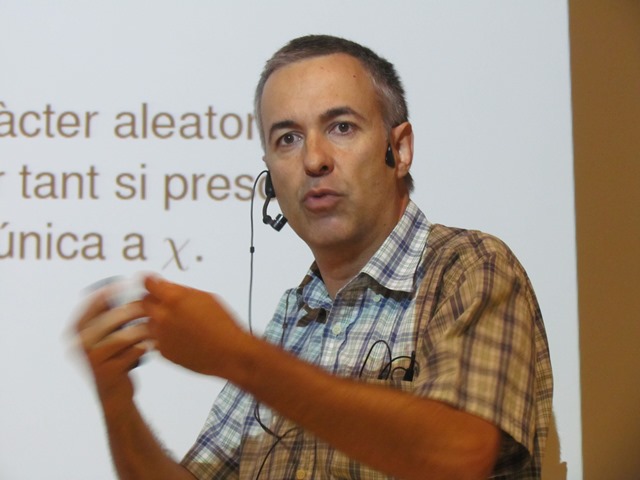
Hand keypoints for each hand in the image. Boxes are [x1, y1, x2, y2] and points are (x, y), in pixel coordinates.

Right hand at [74, 289, 150, 415]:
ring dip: (141, 330)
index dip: (104, 295)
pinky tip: (153, 344)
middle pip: (107, 321)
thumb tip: (120, 289)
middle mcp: (80, 346)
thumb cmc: (115, 359)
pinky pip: (131, 353)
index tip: (121, 284)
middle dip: (130, 311)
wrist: (115, 396)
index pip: (88, 309)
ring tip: (154, 327)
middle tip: (148, 305)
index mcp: (77, 334)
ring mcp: (93, 360)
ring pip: (121, 338)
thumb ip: (110, 317)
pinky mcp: (108, 373)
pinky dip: (144, 347)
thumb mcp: (107, 337)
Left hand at [142, 276, 249, 377]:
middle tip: (163, 302)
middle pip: (143, 302)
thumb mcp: (205, 297)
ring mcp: (160, 335)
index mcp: (173, 298)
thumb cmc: (222, 325)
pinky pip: (155, 339)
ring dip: (156, 320)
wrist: (228, 352)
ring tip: (175, 323)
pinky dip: (163, 336)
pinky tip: (179, 336)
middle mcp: (162, 316)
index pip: (148, 283)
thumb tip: (171, 290)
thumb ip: (182, 292)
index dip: (150, 282)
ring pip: (148, 322)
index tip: (151, 282)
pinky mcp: (162, 351)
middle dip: (152, 300)